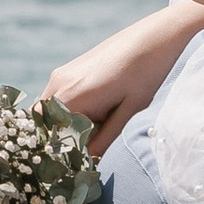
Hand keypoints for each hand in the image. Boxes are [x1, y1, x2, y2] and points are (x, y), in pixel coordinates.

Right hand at [41, 0, 203, 157]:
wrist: (161, 35)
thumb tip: (85, 163)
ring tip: (94, 138)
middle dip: (60, 142)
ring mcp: (63, 74)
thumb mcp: (131, 112)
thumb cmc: (150, 72)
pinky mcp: (71, 69)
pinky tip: (97, 118)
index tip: (77, 168)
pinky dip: (70, 114)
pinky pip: (59, 99)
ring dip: (65, 128)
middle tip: (85, 156)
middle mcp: (59, 82)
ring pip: (49, 113)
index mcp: (71, 95)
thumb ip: (105, 140)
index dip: (61, 155)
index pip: (49, 137)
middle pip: (43, 125)